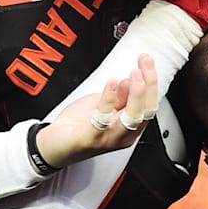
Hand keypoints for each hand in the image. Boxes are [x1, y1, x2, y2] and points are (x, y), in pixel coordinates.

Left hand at [35, 53, 158, 168]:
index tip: (148, 62)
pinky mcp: (91, 139)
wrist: (55, 145)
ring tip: (134, 73)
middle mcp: (124, 135)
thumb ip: (119, 97)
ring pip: (132, 118)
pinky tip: (111, 83)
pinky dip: (109, 98)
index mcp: (130, 127)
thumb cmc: (80, 126)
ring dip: (136, 93)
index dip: (151, 82)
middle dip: (149, 84)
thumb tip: (130, 81)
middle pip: (146, 111)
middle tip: (144, 64)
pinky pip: (104, 119)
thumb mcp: (105, 106)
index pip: (150, 105)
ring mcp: (109, 139)